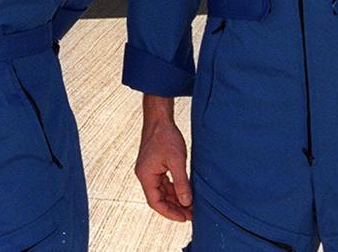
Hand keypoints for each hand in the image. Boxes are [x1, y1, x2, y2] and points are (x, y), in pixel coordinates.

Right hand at [135, 94, 192, 221]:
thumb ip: (181, 182)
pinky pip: (163, 184)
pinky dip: (174, 190)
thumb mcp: (177, 160)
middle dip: (175, 207)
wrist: (159, 119)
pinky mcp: (154, 166)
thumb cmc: (165, 136)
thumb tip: (186, 203)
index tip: (185, 218)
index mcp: (146, 176)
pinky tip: (185, 193)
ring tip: (191, 205)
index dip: (170, 213)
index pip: (155, 202)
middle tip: (192, 214)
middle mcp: (145, 175)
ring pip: (162, 192)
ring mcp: (149, 171)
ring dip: (175, 199)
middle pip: (158, 199)